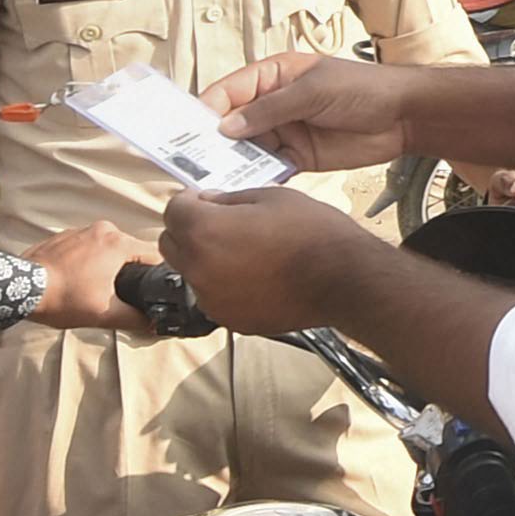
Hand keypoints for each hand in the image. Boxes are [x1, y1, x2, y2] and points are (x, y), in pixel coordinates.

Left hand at [21, 222, 156, 332]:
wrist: (20, 289)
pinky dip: (87, 262)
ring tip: (95, 289)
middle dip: (129, 272)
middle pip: (130, 251)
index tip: (150, 291)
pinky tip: (77, 281)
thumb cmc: (63, 298)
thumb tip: (153, 324)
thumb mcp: (104, 314)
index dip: (157, 276)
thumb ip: (135, 318)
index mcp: (117, 242)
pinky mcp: (63, 236)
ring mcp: (80, 230)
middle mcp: (102, 229)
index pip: (153, 256)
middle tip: (120, 295)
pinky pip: (87, 247)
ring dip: (107, 267)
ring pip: (108, 249)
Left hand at [162, 183, 373, 336]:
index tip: (208, 200)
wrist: (344, 279)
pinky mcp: (230, 319)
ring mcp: (212, 298)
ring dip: (204, 259)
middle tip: (220, 223)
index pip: (173, 209)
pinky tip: (254, 276)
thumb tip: (210, 203)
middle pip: (171, 243)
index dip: (191, 200)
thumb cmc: (312, 232)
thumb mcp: (271, 197)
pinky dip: (223, 285)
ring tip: (242, 252)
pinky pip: (213, 296)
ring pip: (191, 271)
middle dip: (188, 229)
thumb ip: (230, 199)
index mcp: (204, 230)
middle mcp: (199, 267)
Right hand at [209, 49, 415, 170]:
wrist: (403, 116)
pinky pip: (268, 168)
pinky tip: (242, 190)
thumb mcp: (313, 91)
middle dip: (212, 141)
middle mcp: (271, 105)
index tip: (188, 131)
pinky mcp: (297, 157)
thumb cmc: (361, 88)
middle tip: (192, 162)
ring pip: (245, 149)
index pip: (228, 91)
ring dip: (231, 163)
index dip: (207, 109)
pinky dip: (255, 178)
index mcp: (271, 77)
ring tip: (212, 180)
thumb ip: (271, 109)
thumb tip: (226, 126)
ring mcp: (283, 132)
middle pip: (231, 123)